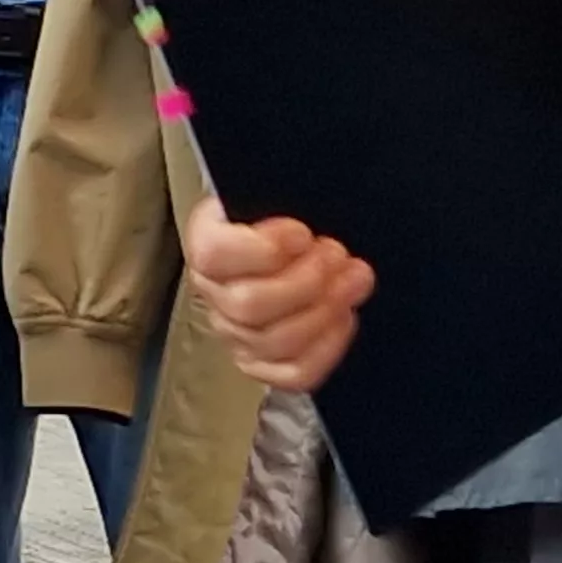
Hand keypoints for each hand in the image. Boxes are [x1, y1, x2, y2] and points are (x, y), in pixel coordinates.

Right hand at [185, 195, 375, 393]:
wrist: (289, 237)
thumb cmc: (285, 215)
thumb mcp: (277, 190)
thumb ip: (279, 192)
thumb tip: (303, 191)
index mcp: (208, 243)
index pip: (214, 255)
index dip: (262, 249)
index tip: (301, 232)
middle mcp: (213, 293)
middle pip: (249, 305)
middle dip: (306, 281)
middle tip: (337, 255)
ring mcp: (237, 333)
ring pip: (275, 340)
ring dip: (325, 309)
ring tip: (353, 279)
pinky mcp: (265, 363)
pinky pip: (294, 372)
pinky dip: (327, 348)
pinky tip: (345, 318)